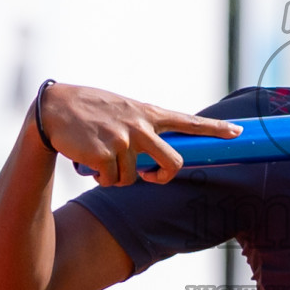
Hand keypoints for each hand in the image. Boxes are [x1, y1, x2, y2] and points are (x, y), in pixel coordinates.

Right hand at [35, 84, 240, 186]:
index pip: (188, 121)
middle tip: (151, 177)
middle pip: (174, 162)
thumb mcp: (121, 109)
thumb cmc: (87, 110)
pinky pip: (112, 181)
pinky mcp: (106, 155)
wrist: (52, 110)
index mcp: (147, 113)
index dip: (215, 128)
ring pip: (134, 178)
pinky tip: (88, 160)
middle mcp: (141, 126)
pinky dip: (100, 177)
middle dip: (164, 176)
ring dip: (117, 175)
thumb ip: (142, 125)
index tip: (237, 132)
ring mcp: (125, 141)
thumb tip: (156, 153)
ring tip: (99, 155)